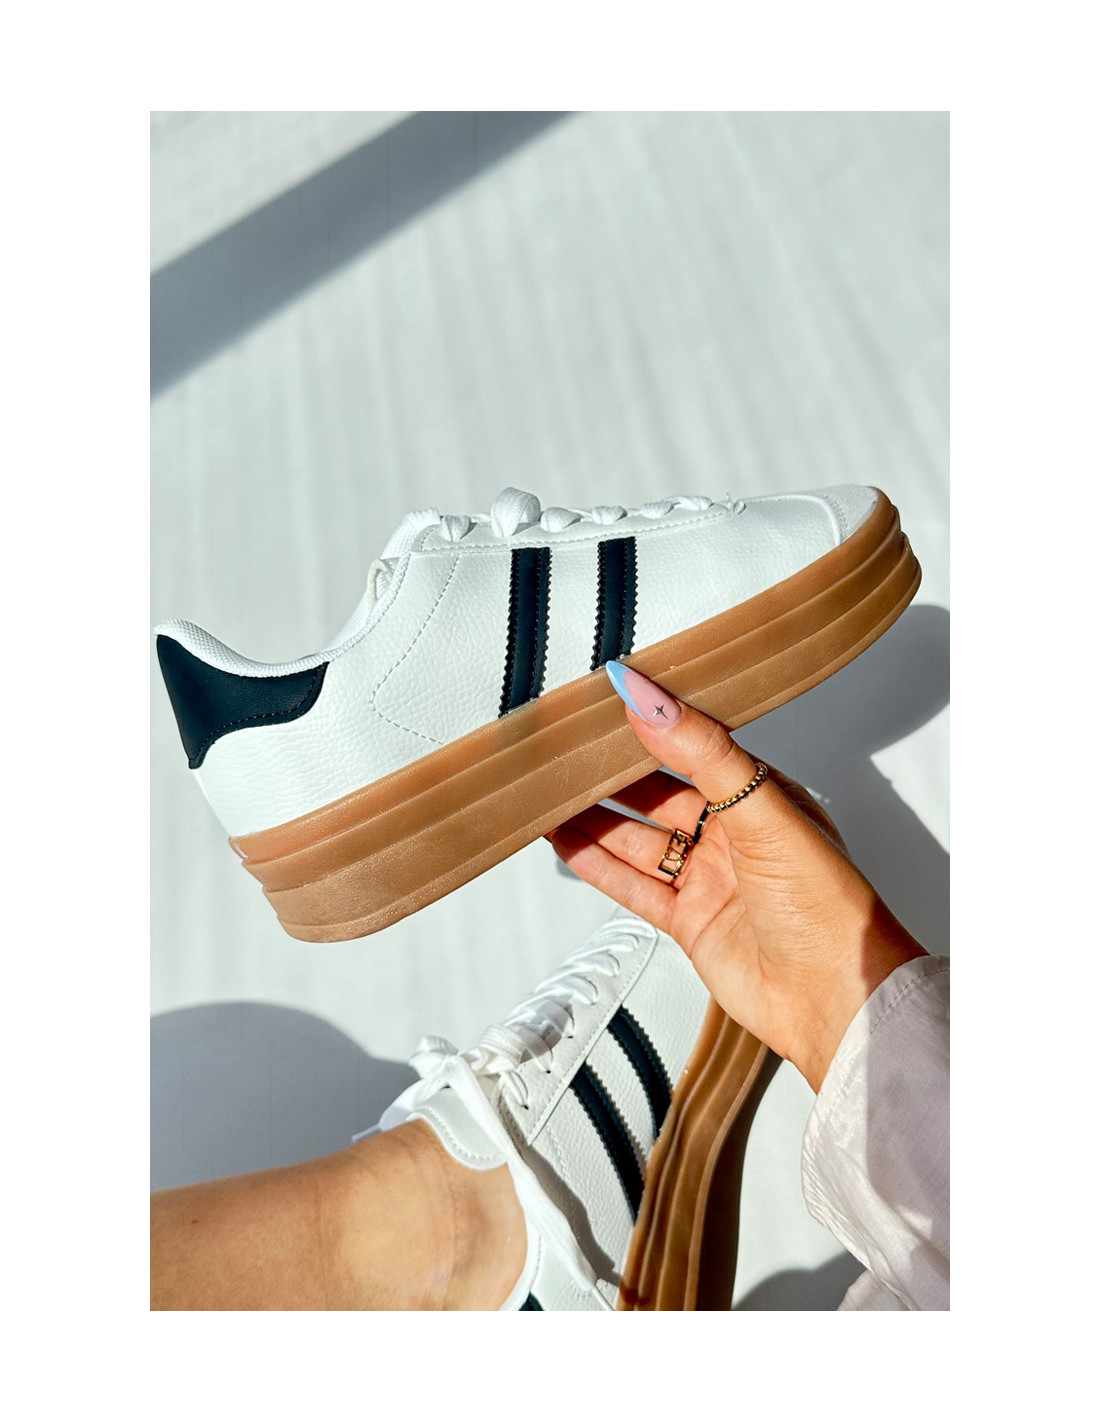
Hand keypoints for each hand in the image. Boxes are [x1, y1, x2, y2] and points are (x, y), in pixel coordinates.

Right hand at [548, 664, 926, 1090]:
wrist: (834, 1002)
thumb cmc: (827, 907)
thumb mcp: (763, 812)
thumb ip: (702, 754)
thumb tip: (651, 700)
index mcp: (761, 795)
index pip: (694, 747)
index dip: (651, 727)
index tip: (606, 703)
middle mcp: (733, 834)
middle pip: (657, 794)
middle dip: (610, 776)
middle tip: (563, 754)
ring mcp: (709, 878)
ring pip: (637, 840)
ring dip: (594, 819)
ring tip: (548, 795)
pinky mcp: (690, 920)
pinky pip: (633, 886)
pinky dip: (597, 866)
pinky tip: (566, 845)